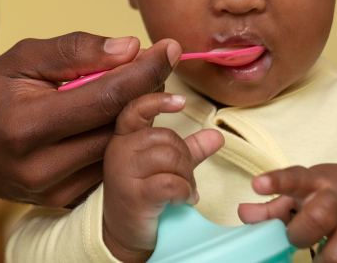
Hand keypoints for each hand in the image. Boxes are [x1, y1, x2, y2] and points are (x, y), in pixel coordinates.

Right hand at [0, 33, 181, 207]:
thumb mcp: (21, 58)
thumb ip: (74, 50)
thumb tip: (129, 47)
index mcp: (27, 125)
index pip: (104, 98)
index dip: (143, 72)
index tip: (169, 49)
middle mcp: (41, 165)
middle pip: (118, 125)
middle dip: (145, 90)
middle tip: (153, 63)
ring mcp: (54, 189)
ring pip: (119, 147)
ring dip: (137, 114)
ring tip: (131, 87)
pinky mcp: (64, 201)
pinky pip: (109, 165)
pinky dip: (119, 138)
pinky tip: (114, 117)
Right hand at [101, 93, 224, 262]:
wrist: (123, 234)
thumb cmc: (142, 195)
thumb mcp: (165, 167)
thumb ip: (189, 149)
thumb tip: (217, 135)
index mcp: (124, 138)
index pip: (136, 109)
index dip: (159, 101)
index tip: (182, 101)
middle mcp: (119, 151)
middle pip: (165, 137)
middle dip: (186, 157)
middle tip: (187, 178)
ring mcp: (123, 173)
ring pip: (169, 157)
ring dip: (187, 176)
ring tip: (186, 191)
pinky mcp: (133, 195)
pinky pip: (170, 182)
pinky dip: (184, 191)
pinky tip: (182, 199)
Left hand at [238, 163, 336, 262]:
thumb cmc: (332, 194)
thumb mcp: (304, 192)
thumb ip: (273, 206)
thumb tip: (244, 214)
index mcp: (316, 183)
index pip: (294, 178)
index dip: (276, 182)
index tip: (258, 185)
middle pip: (319, 216)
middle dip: (301, 234)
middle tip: (296, 239)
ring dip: (326, 261)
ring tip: (318, 259)